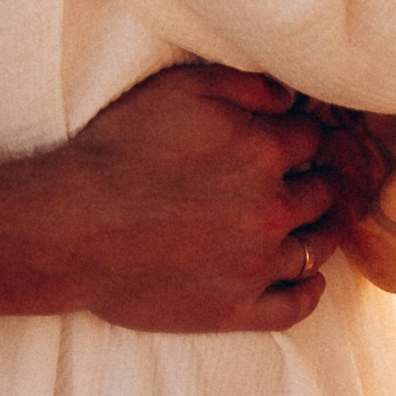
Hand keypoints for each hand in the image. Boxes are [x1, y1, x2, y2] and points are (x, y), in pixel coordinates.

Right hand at [48, 63, 343, 332]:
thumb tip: (292, 99)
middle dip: (316, 178)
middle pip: (323, 192)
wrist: (72, 226)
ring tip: (307, 221)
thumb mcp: (183, 89)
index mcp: (263, 152)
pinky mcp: (235, 310)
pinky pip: (297, 306)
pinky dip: (311, 289)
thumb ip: (249, 86)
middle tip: (304, 176)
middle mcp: (270, 210)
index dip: (305, 133)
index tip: (296, 138)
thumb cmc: (121, 148)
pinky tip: (309, 276)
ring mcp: (256, 265)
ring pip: (317, 246)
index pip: (314, 138)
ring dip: (318, 229)